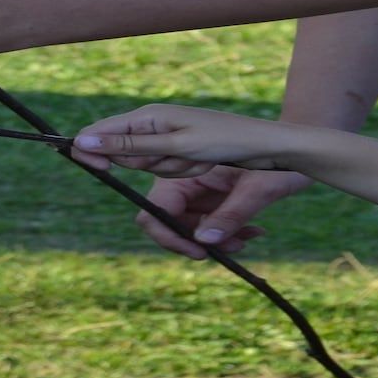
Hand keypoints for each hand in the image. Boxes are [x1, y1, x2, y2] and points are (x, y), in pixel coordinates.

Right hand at [72, 104, 302, 179]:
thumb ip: (130, 145)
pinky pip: (171, 173)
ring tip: (202, 160)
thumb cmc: (225, 138)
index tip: (100, 171)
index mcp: (149, 117)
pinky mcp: (181, 153)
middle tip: (183, 159)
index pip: (102, 132)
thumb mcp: (176, 146)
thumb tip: (83, 141)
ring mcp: (168, 141)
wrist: (267, 145)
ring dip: (177, 172)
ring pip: (151, 170)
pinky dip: (189, 175)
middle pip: (127, 158)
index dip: (93, 152)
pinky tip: (207, 164)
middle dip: (152, 166)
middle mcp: (154, 126)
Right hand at [72, 105, 317, 256]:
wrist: (294, 153)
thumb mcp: (187, 148)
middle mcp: (165, 151)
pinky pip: (200, 223)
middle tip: (200, 251)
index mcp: (154, 127)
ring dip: (207, 236)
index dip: (96, 162)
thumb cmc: (241, 139)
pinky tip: (253, 232)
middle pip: (150, 208)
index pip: (106, 144)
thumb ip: (135, 149)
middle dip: (177, 233)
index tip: (114, 197)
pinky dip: (223, 231)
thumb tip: (82, 145)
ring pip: (178, 223)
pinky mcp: (204, 189)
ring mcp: (185, 173)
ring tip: (246, 236)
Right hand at [128, 167, 308, 257]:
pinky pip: (210, 226)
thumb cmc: (282, 160)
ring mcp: (199, 190)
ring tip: (249, 237)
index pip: (155, 209)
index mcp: (186, 167)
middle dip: (195, 242)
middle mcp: (186, 179)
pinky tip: (255, 231)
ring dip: (216, 241)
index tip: (198, 251)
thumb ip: (232, 213)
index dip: (167, 235)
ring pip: (192, 229)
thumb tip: (203, 242)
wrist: (297, 148)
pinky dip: (228, 234)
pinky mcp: (214, 199)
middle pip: (170, 224)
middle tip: (231, 248)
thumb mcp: (260, 187)